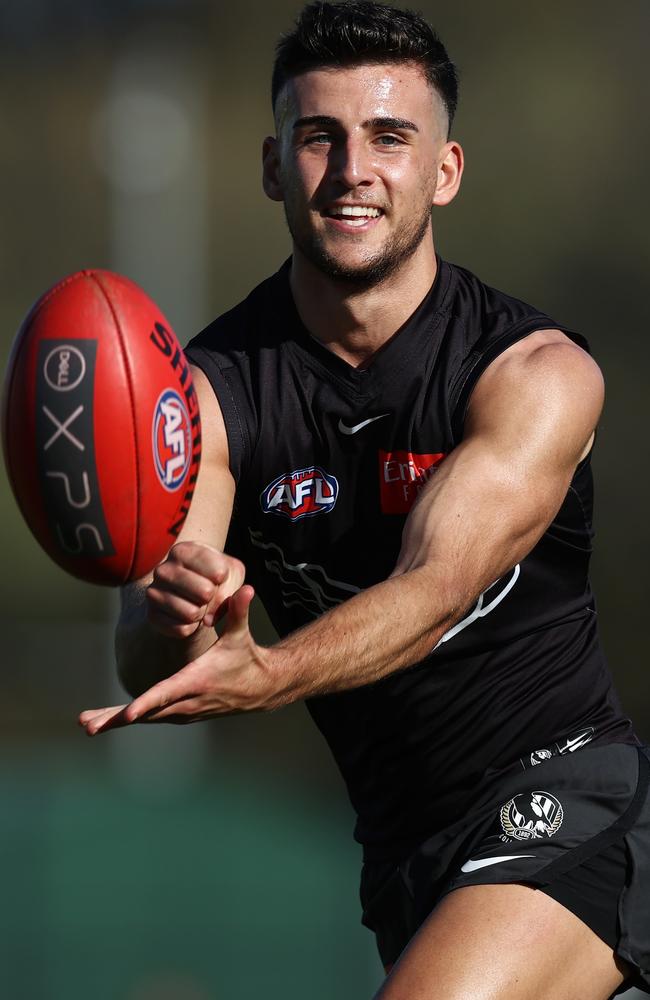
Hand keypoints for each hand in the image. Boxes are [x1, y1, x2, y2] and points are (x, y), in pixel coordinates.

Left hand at [79, 585, 284, 735]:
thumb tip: (245, 588)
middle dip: (116, 719)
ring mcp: (184, 712)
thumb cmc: (246, 656)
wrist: (261, 688)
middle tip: (88, 725)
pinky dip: (129, 720)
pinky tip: (107, 720)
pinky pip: (151, 718)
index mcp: (197, 680)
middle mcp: (188, 701)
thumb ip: (238, 612)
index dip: (145, 704)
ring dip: (115, 721)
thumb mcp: (240, 634)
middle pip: (148, 713)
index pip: (167, 693)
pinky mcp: (182, 714)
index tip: (125, 715)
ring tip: (87, 724)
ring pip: (146, 719)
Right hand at [147, 541, 244, 637]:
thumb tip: (221, 610)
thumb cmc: (214, 577)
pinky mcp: (151, 615)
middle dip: (214, 598)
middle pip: (206, 592)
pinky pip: (181, 629)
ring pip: (192, 613)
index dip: (224, 579)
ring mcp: (153, 592)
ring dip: (202, 614)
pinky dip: (192, 628)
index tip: (218, 576)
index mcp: (183, 551)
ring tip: (198, 605)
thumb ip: (234, 589)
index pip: (218, 571)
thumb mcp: (232, 574)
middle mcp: (163, 569)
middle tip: (207, 595)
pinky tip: (188, 618)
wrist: (190, 594)